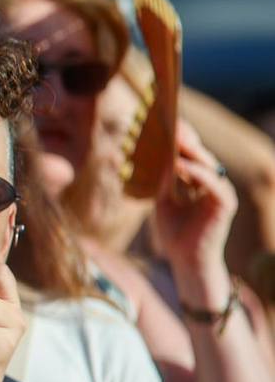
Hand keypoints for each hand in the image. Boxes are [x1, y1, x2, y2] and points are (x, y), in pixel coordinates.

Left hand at [153, 124, 235, 273]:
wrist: (186, 261)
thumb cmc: (175, 232)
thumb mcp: (164, 200)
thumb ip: (164, 180)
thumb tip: (157, 157)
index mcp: (200, 181)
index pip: (191, 153)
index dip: (180, 137)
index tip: (163, 120)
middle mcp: (212, 182)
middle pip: (199, 154)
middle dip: (183, 138)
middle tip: (167, 121)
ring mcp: (220, 191)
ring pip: (206, 164)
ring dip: (189, 150)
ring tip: (172, 136)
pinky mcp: (224, 203)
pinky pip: (211, 183)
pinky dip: (196, 172)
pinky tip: (180, 164)